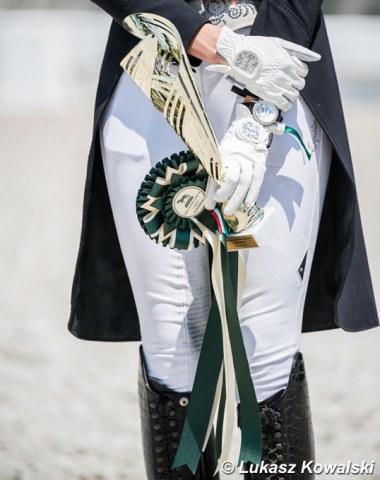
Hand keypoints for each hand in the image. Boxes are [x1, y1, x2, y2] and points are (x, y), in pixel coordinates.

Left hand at [205, 104, 270, 214]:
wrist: (247, 132)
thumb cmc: (229, 151)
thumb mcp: (217, 161)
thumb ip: (213, 182)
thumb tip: (209, 206)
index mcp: (222, 156)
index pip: (218, 175)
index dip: (215, 190)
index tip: (213, 201)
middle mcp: (236, 157)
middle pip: (233, 179)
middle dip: (229, 197)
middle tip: (226, 211)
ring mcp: (249, 160)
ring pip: (246, 181)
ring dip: (241, 198)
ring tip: (237, 209)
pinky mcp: (260, 163)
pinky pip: (258, 180)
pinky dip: (254, 193)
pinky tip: (249, 203)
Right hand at [206, 26, 320, 110]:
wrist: (239, 57)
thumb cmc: (257, 48)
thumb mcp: (280, 44)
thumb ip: (299, 51)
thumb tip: (317, 57)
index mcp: (288, 62)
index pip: (304, 72)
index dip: (299, 72)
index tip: (292, 72)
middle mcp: (285, 75)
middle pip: (300, 84)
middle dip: (295, 83)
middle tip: (287, 81)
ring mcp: (277, 86)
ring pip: (294, 95)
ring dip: (291, 93)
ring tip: (284, 90)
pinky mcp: (269, 95)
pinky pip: (285, 104)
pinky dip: (286, 104)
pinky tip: (282, 101)